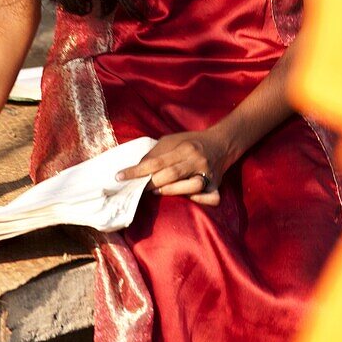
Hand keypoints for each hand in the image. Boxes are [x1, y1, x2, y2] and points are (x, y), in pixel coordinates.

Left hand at [117, 127, 236, 207]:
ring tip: (157, 192)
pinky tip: (188, 197)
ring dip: (171, 192)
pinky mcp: (217, 185)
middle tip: (137, 188)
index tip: (119, 177)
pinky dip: (199, 200)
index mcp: (184, 148)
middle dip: (150, 184)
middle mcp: (197, 160)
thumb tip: (137, 168)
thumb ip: (155, 153)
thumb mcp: (172, 140)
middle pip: (171, 175)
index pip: (156, 162)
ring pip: (190, 187)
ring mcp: (208, 173)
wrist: (222, 142)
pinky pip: (210, 198)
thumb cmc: (191, 142)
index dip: (136, 171)